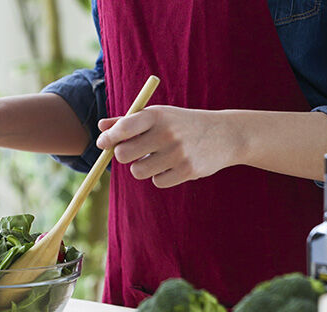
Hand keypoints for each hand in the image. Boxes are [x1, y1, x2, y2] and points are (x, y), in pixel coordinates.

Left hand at [96, 106, 243, 187]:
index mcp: (157, 115)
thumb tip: (101, 127)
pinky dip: (160, 177)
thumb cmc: (183, 124)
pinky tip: (173, 166)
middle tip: (135, 152)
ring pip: (138, 171)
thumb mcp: (159, 116)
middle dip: (124, 156)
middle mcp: (167, 133)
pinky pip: (157, 181)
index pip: (122, 129)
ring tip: (156, 158)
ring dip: (142, 167)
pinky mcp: (187, 171)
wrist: (225, 134)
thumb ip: (128, 121)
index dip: (108, 138)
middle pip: (123, 155)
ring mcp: (178, 153)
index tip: (104, 143)